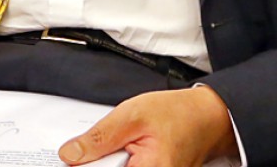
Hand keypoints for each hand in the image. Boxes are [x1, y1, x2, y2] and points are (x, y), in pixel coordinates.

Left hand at [58, 87, 236, 166]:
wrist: (207, 118)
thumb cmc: (178, 115)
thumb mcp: (132, 115)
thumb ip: (99, 138)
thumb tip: (70, 155)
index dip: (86, 164)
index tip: (74, 156)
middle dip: (98, 160)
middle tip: (108, 144)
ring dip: (110, 160)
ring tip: (124, 145)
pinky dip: (120, 161)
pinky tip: (126, 151)